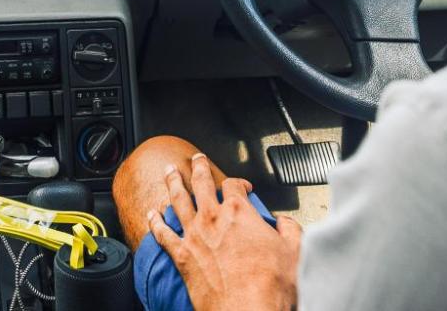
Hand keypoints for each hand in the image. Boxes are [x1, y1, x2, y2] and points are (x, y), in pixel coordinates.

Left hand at [147, 155, 302, 310]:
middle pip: (201, 183)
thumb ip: (290, 230)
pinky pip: (162, 234)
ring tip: (169, 172)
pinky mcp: (182, 256)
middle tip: (196, 159)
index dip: (239, 182)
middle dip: (198, 168)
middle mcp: (213, 218)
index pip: (234, 185)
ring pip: (177, 200)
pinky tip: (151, 214)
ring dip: (173, 183)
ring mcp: (194, 236)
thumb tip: (285, 222)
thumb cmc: (270, 286)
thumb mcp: (294, 252)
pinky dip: (155, 222)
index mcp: (240, 212)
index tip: (242, 187)